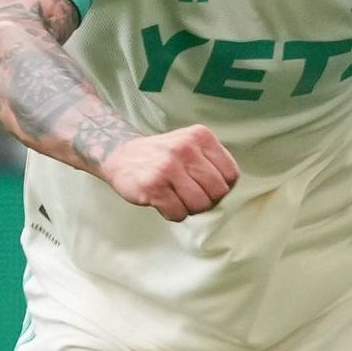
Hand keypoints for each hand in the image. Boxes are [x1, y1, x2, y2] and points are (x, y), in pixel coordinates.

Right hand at [98, 124, 239, 217]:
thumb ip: (211, 161)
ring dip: (190, 208)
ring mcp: (168, 167)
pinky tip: (164, 202)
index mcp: (200, 136)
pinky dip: (173, 214)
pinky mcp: (153, 186)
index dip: (221, 187)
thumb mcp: (190, 144)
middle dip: (207, 200)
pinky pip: (178, 214)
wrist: (120, 155)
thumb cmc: (160, 155)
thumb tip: (226, 189)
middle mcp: (186, 148)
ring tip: (176, 198)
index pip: (231, 174)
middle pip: (217, 192)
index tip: (205, 186)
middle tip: (190, 195)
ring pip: (200, 205)